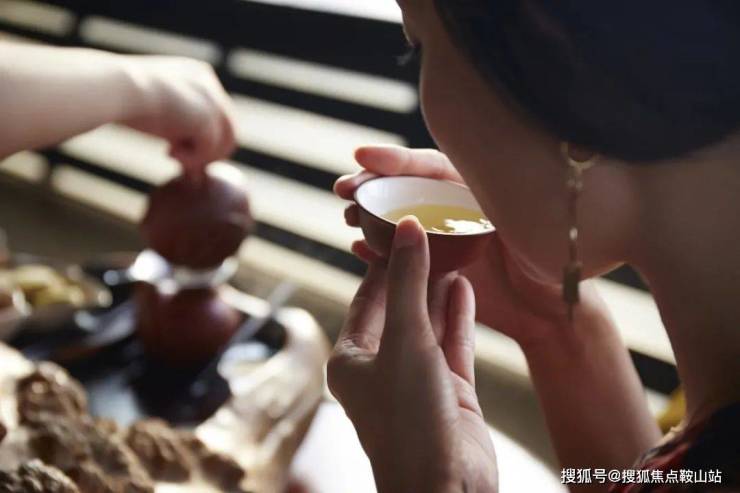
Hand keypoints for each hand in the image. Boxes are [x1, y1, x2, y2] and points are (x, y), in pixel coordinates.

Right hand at [120, 56, 235, 174]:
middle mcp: (210, 84)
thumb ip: (179, 128)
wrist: (114, 87)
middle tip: (175, 158)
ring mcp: (212, 100)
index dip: (202, 139)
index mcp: (199, 75)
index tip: (172, 149)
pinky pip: (209, 150)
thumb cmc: (125, 98)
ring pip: (225, 142)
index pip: (218, 115)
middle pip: (227, 130)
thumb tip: (192, 164)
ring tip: (172, 156)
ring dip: (201, 158)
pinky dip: (192, 160)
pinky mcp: (207, 117)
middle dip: (205, 152)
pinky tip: (168, 154)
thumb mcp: (159, 110)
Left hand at [327, 217, 496, 492]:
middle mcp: (380, 369)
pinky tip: (464, 286)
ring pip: (428, 325)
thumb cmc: (409, 419)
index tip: (399, 230)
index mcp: (351, 360)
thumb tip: (407, 229)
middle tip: (432, 236)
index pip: (366, 299)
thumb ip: (406, 283)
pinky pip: (452, 345)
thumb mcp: (405, 340)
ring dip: (438, 292)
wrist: (447, 486)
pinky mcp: (449, 393)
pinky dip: (457, 316)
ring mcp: (417, 381)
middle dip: (415, 274)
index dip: (383, 264)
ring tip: (452, 252)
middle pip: (399, 309)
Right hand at [336, 145, 609, 349]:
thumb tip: (473, 186)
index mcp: (479, 188)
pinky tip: (358, 248)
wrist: (552, 313)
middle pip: (408, 187)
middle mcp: (458, 207)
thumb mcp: (532, 225)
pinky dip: (379, 250)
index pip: (433, 166)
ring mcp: (445, 237)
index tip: (364, 156)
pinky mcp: (437, 267)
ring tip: (347, 217)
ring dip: (371, 214)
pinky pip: (402, 254)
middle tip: (344, 189)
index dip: (397, 159)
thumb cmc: (552, 266)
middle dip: (374, 184)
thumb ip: (502, 205)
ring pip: (400, 218)